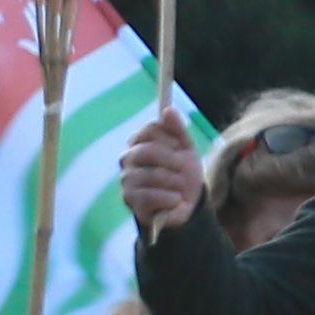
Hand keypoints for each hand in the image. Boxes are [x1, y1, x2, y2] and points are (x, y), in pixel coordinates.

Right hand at [116, 108, 205, 238]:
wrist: (187, 204)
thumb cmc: (183, 173)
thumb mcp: (186, 150)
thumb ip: (178, 130)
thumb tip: (168, 110)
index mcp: (139, 142)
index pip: (149, 130)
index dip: (169, 137)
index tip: (179, 146)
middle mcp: (127, 159)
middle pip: (147, 151)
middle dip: (172, 160)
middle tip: (183, 168)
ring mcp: (127, 180)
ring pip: (151, 175)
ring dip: (174, 182)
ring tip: (180, 187)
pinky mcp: (130, 201)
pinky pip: (151, 196)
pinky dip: (170, 198)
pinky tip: (175, 200)